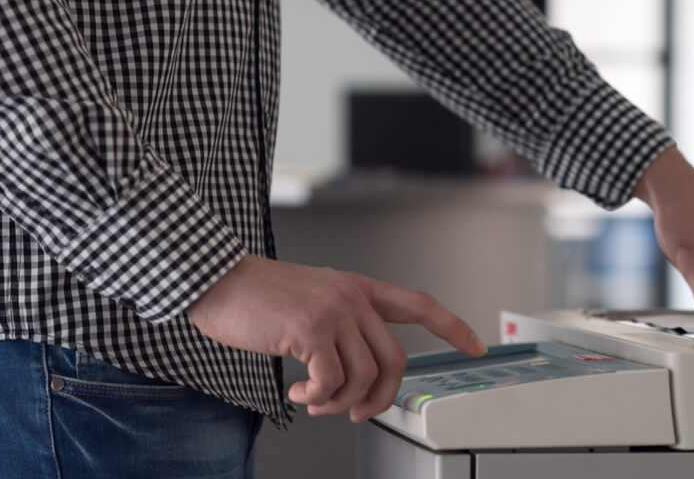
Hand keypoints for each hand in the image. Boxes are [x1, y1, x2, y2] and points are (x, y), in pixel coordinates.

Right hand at [184, 255, 486, 421]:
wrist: (217, 280)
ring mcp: (334, 312)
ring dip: (338, 402)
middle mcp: (352, 297)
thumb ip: (339, 327)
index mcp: (357, 288)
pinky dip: (316, 398)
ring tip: (313, 401)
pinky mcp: (312, 330)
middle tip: (358, 412)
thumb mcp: (311, 301)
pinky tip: (297, 393)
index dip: (453, 327)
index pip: (419, 304)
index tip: (475, 346)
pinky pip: (331, 382)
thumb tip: (353, 377)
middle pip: (395, 359)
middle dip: (381, 396)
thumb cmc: (256, 296)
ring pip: (364, 376)